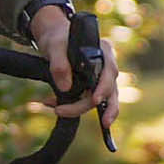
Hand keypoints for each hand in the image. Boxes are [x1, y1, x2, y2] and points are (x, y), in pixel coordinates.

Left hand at [28, 2, 118, 129]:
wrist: (54, 41)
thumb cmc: (58, 39)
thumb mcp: (55, 46)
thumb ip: (59, 64)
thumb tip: (65, 88)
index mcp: (104, 50)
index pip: (109, 71)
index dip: (104, 87)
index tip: (96, 100)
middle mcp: (106, 65)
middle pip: (110, 89)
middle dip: (106, 108)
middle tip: (104, 123)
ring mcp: (101, 78)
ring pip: (104, 99)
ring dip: (87, 110)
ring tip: (71, 115)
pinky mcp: (92, 87)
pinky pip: (90, 101)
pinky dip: (75, 107)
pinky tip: (58, 108)